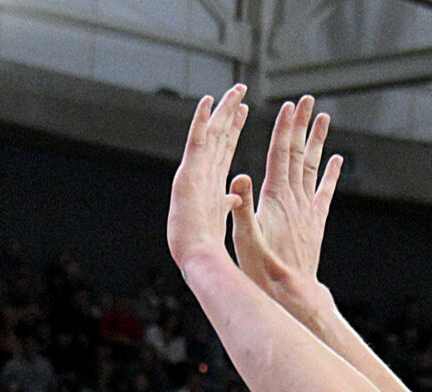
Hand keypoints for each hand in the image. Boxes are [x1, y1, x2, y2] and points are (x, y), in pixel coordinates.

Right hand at [166, 88, 253, 280]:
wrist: (197, 259)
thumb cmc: (205, 247)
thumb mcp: (219, 220)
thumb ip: (225, 204)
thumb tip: (232, 197)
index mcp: (211, 183)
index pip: (225, 150)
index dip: (232, 130)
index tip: (242, 113)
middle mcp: (202, 173)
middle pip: (218, 137)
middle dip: (229, 113)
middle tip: (240, 92)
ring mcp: (195, 172)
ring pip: (211, 133)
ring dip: (221, 110)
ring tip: (234, 91)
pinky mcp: (189, 175)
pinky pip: (197, 143)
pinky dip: (201, 121)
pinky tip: (207, 103)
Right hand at [233, 95, 342, 309]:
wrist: (292, 293)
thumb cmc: (264, 269)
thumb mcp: (245, 238)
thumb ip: (241, 208)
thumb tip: (238, 178)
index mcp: (276, 198)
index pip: (281, 154)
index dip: (285, 129)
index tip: (289, 106)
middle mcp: (295, 199)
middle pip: (299, 153)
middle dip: (302, 124)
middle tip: (308, 99)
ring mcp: (308, 209)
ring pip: (313, 166)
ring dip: (318, 141)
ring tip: (323, 118)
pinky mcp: (315, 222)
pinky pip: (325, 191)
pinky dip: (330, 173)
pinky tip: (336, 159)